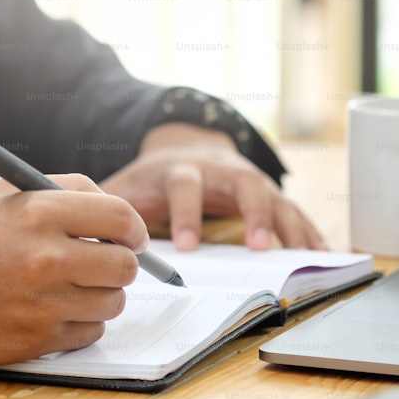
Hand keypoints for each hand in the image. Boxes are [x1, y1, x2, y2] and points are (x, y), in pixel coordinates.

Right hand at [0, 175, 147, 366]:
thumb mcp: (4, 195)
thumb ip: (63, 192)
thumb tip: (116, 212)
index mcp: (38, 211)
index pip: (120, 216)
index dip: (134, 227)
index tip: (131, 235)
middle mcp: (45, 257)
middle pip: (125, 264)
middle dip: (122, 262)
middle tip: (105, 261)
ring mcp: (42, 303)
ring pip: (112, 302)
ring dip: (102, 294)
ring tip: (73, 285)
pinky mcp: (35, 340)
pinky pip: (89, 332)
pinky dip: (82, 323)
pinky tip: (55, 309)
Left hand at [99, 123, 326, 251]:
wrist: (183, 144)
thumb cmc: (150, 175)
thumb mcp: (126, 183)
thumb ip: (106, 206)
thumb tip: (77, 231)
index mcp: (182, 170)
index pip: (185, 188)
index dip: (186, 215)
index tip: (185, 247)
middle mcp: (222, 171)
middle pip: (245, 186)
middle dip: (253, 215)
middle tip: (257, 248)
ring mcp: (249, 179)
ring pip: (276, 197)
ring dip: (288, 225)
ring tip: (302, 255)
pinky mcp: (268, 190)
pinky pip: (292, 209)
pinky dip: (308, 229)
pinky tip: (322, 251)